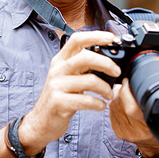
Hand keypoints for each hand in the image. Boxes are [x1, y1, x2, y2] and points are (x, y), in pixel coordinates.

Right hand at [17, 31, 120, 155]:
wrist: (41, 121)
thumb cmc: (60, 97)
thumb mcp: (67, 77)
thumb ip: (82, 66)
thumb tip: (108, 59)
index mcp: (61, 60)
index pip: (77, 40)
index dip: (95, 36)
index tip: (111, 38)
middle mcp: (57, 70)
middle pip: (85, 57)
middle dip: (106, 63)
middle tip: (117, 71)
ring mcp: (56, 86)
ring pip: (89, 80)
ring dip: (105, 88)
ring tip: (109, 94)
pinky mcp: (58, 102)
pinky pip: (86, 100)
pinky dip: (98, 103)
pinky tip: (101, 106)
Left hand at [109, 57, 158, 157]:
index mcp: (150, 122)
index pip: (131, 107)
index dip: (126, 92)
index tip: (127, 79)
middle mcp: (137, 130)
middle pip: (120, 104)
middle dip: (120, 90)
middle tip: (125, 82)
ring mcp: (126, 132)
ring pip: (113, 107)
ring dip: (116, 96)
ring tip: (124, 90)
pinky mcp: (119, 132)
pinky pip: (111, 113)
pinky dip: (114, 103)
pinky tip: (120, 100)